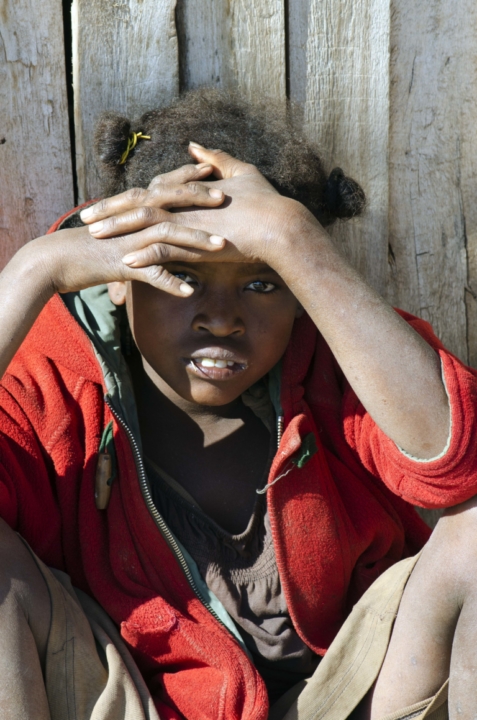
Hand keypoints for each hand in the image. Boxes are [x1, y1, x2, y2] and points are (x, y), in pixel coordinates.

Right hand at [37, 163, 229, 296]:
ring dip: (195, 240)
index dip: (187, 177)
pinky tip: (189, 291)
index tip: (212, 170)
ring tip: (221, 245)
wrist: (56, 260)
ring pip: (166, 236)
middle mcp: (133, 220)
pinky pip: (150, 275)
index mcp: (133, 209)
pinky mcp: (122, 265)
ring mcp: (129, 241)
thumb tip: (158, 222)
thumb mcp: (117, 228)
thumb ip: (138, 222)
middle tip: (224, 198)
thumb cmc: (88, 244)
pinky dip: (170, 283)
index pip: (163, 186)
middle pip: (169, 203)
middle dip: (198, 199)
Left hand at [81, 144, 318, 271]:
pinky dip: (145, 255)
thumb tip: (195, 145)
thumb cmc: (266, 202)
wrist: (282, 226)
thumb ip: (216, 159)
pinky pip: (166, 249)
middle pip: (138, 204)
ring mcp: (191, 222)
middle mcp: (185, 204)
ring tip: (95, 236)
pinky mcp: (200, 243)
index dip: (125, 197)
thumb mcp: (241, 173)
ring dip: (118, 231)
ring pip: (145, 223)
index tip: (107, 203)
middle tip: (85, 218)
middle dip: (109, 211)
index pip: (149, 191)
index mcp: (189, 191)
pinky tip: (126, 262)